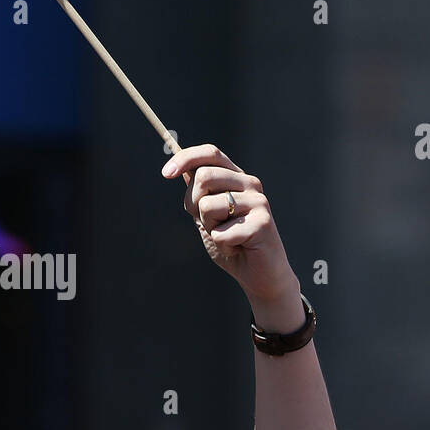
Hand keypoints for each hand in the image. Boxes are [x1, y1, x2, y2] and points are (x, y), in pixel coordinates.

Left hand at [163, 144, 301, 326]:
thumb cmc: (232, 244)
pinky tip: (237, 248)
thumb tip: (181, 169)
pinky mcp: (263, 222)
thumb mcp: (208, 216)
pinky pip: (220, 233)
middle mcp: (249, 184)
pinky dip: (222, 246)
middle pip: (203, 177)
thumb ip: (199, 194)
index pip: (210, 153)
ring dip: (209, 228)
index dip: (186, 158)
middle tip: (211, 224)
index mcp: (236, 178)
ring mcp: (258, 201)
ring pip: (208, 206)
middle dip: (194, 205)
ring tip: (228, 237)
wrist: (260, 275)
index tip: (166, 173)